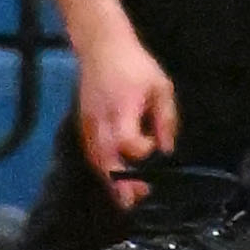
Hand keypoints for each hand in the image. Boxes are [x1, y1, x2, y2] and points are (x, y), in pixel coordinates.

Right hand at [75, 27, 178, 204]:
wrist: (101, 47)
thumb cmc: (135, 66)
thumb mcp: (160, 86)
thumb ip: (165, 119)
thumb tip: (166, 150)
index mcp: (122, 111)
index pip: (126, 142)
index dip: (140, 150)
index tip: (153, 147)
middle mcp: (101, 123)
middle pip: (106, 162)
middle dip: (120, 185)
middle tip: (135, 201)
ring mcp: (88, 126)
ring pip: (96, 162)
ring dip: (110, 182)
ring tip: (126, 199)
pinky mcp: (83, 126)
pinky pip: (92, 154)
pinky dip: (102, 170)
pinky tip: (114, 179)